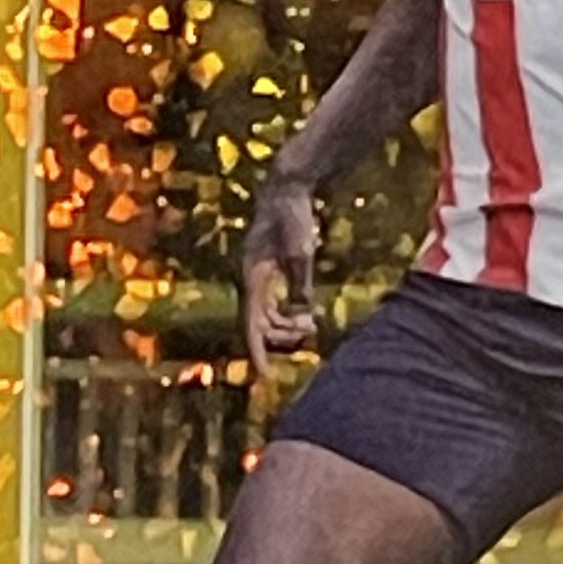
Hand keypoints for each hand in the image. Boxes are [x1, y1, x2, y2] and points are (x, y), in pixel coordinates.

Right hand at [241, 173, 320, 374]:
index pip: (252, 323)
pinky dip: (289, 310)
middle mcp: (251, 279)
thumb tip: (303, 314)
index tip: (264, 374)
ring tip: (312, 324)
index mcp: (253, 278)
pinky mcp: (267, 269)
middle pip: (260, 322)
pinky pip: (274, 301)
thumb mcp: (301, 253)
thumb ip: (300, 285)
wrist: (286, 188)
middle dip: (282, 334)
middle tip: (310, 332)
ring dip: (287, 323)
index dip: (257, 350)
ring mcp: (258, 275)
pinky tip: (309, 311)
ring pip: (267, 313)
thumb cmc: (292, 218)